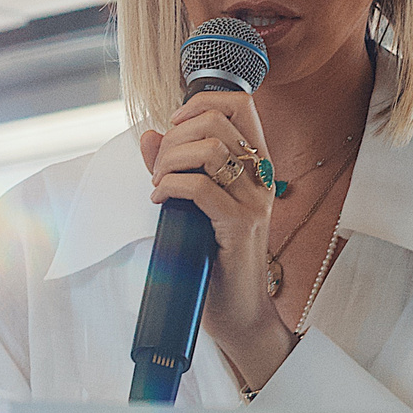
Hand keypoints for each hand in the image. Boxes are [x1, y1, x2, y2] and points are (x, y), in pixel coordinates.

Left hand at [140, 90, 295, 390]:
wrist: (237, 309)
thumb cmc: (215, 257)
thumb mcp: (194, 203)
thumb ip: (175, 166)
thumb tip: (150, 133)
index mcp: (256, 163)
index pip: (240, 103)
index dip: (201, 102)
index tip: (174, 125)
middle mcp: (262, 175)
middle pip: (216, 121)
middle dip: (175, 137)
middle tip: (158, 168)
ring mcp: (255, 200)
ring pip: (209, 150)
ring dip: (170, 162)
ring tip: (159, 185)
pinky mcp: (240, 225)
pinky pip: (201, 188)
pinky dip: (171, 187)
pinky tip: (160, 201)